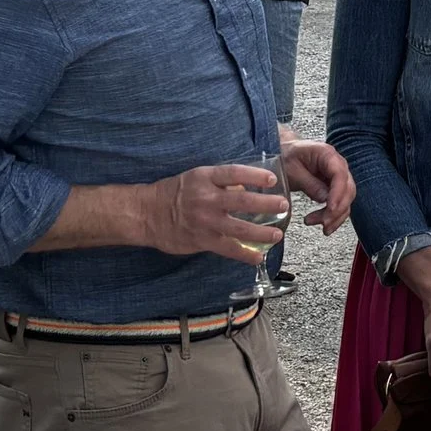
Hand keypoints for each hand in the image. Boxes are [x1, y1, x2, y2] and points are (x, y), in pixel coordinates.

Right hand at [144, 163, 290, 261]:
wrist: (147, 214)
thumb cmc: (174, 193)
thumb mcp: (196, 178)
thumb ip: (221, 182)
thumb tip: (246, 188)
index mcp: (205, 178)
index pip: (234, 174)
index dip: (255, 176)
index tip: (273, 179)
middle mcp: (206, 198)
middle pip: (242, 200)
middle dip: (266, 203)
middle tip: (284, 205)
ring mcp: (205, 221)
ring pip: (239, 228)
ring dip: (262, 232)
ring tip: (277, 235)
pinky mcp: (202, 240)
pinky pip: (228, 249)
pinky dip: (245, 254)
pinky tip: (258, 257)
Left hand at [278, 139, 353, 232]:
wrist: (284, 153)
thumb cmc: (286, 157)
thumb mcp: (292, 170)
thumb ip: (309, 183)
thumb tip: (325, 199)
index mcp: (327, 154)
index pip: (340, 174)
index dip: (338, 193)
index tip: (330, 208)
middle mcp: (337, 164)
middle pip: (348, 189)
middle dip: (338, 209)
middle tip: (324, 222)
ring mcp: (338, 176)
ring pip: (346, 199)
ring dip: (336, 216)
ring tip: (322, 227)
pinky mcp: (334, 187)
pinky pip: (340, 203)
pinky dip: (334, 216)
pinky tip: (325, 225)